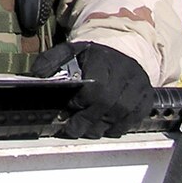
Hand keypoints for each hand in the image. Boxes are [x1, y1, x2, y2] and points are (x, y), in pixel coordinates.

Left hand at [31, 41, 154, 137]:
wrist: (123, 52)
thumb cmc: (92, 56)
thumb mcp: (69, 51)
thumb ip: (50, 61)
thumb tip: (36, 75)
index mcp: (102, 59)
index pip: (94, 86)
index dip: (80, 101)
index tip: (66, 110)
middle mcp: (124, 73)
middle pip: (106, 103)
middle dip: (87, 120)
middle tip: (72, 129)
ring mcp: (138, 86)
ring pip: (120, 114)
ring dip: (101, 127)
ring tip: (86, 131)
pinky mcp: (146, 98)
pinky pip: (134, 119)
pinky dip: (118, 128)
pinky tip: (105, 129)